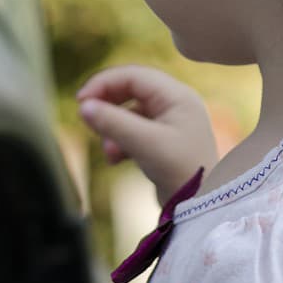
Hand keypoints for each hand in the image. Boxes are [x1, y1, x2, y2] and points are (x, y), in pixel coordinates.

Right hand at [75, 63, 218, 203]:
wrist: (201, 207)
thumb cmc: (180, 171)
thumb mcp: (144, 143)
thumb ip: (113, 122)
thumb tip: (84, 106)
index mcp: (177, 95)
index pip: (134, 75)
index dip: (104, 83)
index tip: (81, 101)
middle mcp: (176, 103)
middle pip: (131, 90)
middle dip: (107, 106)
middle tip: (86, 118)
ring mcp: (171, 122)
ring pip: (130, 112)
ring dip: (113, 128)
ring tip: (109, 151)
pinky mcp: (163, 141)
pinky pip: (134, 130)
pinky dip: (121, 141)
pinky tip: (116, 159)